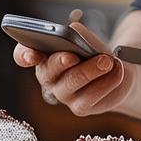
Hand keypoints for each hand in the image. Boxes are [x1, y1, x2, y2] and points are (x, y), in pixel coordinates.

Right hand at [12, 9, 133, 115]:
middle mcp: (49, 77)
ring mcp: (63, 94)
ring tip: (107, 61)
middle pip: (48, 70)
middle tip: (72, 55)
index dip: (24, 54)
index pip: (23, 55)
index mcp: (43, 56)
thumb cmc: (95, 51)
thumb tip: (73, 33)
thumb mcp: (86, 38)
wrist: (117, 70)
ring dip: (90, 70)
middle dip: (60, 62)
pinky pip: (90, 97)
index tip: (31, 54)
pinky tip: (117, 71)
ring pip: (71, 83)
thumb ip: (76, 34)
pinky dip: (106, 82)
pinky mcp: (80, 107)